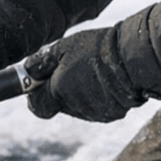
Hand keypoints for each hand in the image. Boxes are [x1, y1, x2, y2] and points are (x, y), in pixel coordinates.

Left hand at [25, 29, 144, 122]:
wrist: (133, 58)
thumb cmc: (97, 49)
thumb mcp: (65, 47)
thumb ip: (43, 62)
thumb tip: (28, 70)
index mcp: (58, 91)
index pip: (37, 107)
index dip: (36, 95)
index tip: (41, 83)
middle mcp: (74, 107)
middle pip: (59, 104)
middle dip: (61, 90)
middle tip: (74, 68)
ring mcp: (93, 113)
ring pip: (78, 106)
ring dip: (80, 93)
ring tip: (94, 71)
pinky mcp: (111, 114)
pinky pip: (97, 108)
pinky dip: (98, 97)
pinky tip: (107, 80)